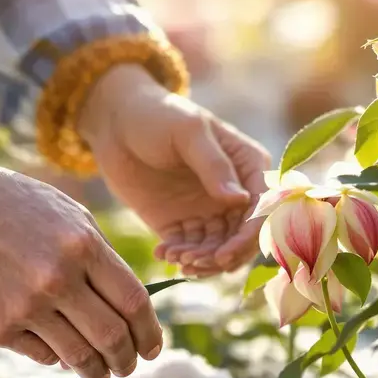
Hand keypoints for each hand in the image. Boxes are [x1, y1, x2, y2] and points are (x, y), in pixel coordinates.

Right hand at [0, 72, 161, 377]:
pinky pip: (42, 354)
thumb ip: (98, 255)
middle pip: (113, 337)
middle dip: (127, 359)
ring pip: (80, 356)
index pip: (134, 303)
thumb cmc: (3, 205)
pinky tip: (58, 353)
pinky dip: (56, 358)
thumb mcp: (62, 214)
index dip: (150, 332)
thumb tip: (131, 305)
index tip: (152, 347)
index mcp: (83, 244)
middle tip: (129, 367)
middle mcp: (59, 277)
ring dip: (96, 371)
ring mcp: (27, 305)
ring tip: (100, 374)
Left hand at [78, 65, 269, 276]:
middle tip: (197, 263)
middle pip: (241, 236)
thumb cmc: (157, 114)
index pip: (261, 207)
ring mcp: (208, 210)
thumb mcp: (187, 132)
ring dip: (201, 260)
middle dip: (223, 255)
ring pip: (216, 248)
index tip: (225, 255)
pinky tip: (163, 253)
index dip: (247, 236)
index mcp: (248, 165)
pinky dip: (179, 255)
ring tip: (177, 258)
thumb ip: (214, 165)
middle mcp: (234, 192)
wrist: (115, 122)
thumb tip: (241, 200)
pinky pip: (187, 248)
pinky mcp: (180, 222)